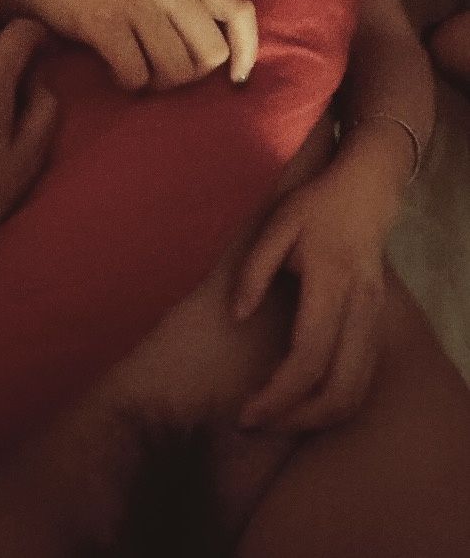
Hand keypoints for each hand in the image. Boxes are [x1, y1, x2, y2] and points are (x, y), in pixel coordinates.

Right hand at [16, 0, 257, 89]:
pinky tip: (115, 69)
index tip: (238, 78)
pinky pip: (137, 76)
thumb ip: (191, 2)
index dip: (247, 50)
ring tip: (138, 67)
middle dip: (190, 75)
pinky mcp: (103, 21)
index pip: (239, 9)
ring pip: (176, 70)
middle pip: (211, 53)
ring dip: (158, 82)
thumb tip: (227, 56)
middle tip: (164, 70)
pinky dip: (129, 83)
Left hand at [232, 163, 396, 431]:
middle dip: (296, 420)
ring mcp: (374, 318)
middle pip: (340, 389)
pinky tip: (300, 399)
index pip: (307, 357)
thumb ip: (254, 271)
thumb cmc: (315, 206)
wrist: (366, 190)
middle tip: (254, 424)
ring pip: (357, 390)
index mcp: (331, 283)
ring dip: (317, 416)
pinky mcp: (377, 323)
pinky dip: (333, 400)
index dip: (276, 394)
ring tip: (273, 419)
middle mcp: (361, 309)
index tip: (244, 413)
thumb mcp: (275, 225)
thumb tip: (237, 315)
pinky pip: (361, 378)